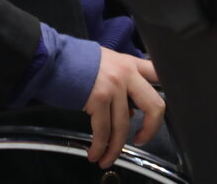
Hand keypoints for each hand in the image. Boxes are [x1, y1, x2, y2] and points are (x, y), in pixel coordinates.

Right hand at [83, 50, 164, 168]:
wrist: (51, 58)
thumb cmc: (73, 61)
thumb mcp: (104, 63)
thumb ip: (121, 82)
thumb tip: (128, 111)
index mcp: (129, 63)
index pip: (157, 73)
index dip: (165, 92)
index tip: (158, 114)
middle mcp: (126, 73)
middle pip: (155, 106)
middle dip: (150, 130)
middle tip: (140, 140)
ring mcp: (114, 86)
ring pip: (124, 126)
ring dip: (115, 148)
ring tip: (106, 158)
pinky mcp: (98, 98)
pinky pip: (104, 130)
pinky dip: (100, 146)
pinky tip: (95, 153)